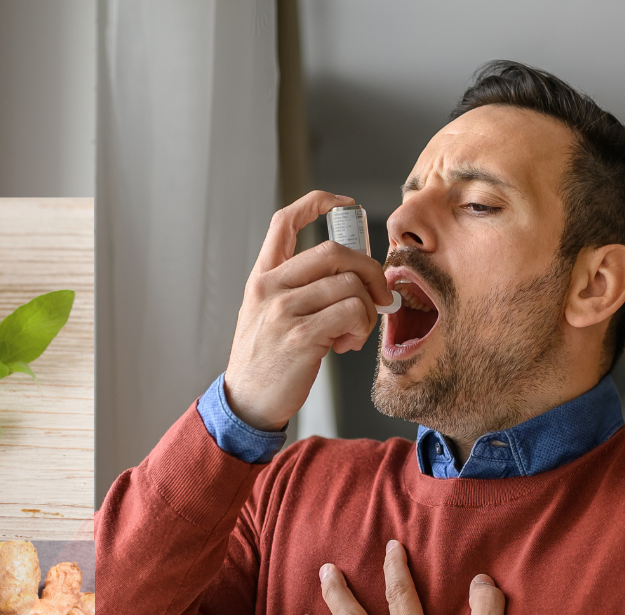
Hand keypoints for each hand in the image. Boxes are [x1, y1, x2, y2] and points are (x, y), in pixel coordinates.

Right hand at [225, 190, 393, 431]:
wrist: (246, 402)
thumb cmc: (264, 360)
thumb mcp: (265, 313)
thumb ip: (298, 289)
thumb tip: (353, 277)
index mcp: (262, 277)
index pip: (284, 221)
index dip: (317, 203)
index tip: (344, 203)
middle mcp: (270, 287)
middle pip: (335, 251)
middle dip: (369, 270)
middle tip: (378, 296)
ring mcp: (284, 311)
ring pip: (350, 285)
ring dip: (367, 310)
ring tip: (353, 332)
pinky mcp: (302, 336)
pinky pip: (353, 313)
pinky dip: (362, 328)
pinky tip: (347, 344)